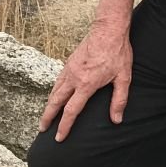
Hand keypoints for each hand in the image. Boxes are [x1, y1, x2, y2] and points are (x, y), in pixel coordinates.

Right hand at [38, 20, 132, 141]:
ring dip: (49, 105)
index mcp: (86, 84)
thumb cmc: (118, 52)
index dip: (64, 126)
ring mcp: (69, 69)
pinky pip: (58, 80)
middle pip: (55, 102)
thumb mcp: (123, 77)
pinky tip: (55, 94)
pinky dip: (53, 91)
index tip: (59, 137)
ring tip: (46, 116)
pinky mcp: (69, 62)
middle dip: (47, 117)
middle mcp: (74, 78)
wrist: (108, 29)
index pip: (71, 111)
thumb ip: (119, 100)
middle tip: (42, 129)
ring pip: (54, 90)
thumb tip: (116, 119)